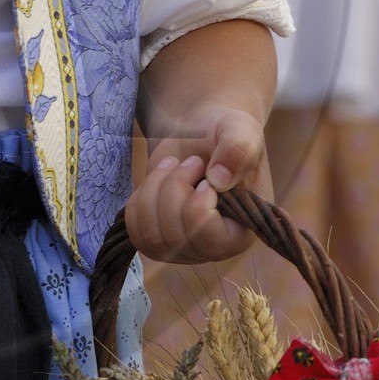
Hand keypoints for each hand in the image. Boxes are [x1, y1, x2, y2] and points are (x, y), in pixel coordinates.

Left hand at [125, 107, 271, 264]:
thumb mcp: (241, 131)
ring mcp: (183, 247)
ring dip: (155, 190)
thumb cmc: (226, 133)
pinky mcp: (158, 238)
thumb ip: (239, 150)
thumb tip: (218, 180)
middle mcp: (214, 248)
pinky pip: (135, 229)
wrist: (201, 133)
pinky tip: (159, 179)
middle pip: (176, 237)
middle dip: (174, 187)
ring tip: (174, 166)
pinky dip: (139, 198)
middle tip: (191, 161)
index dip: (198, 206)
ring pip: (150, 236)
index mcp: (243, 232)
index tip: (206, 177)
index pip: (212, 241)